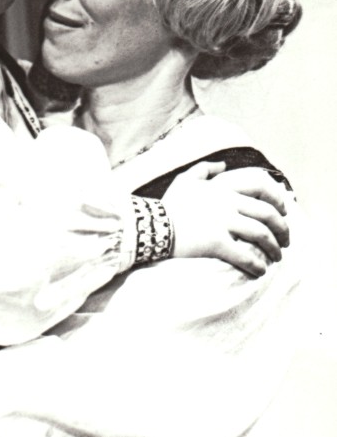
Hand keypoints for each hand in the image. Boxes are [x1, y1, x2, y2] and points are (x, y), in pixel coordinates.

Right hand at [163, 161, 289, 276]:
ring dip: (274, 248)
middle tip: (286, 240)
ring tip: (276, 258)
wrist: (151, 224)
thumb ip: (205, 169)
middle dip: (282, 228)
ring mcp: (223, 222)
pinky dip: (257, 265)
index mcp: (222, 187)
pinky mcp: (216, 243)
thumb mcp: (185, 180)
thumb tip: (223, 165)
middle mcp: (227, 202)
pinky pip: (245, 255)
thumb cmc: (168, 204)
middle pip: (267, 213)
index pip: (261, 186)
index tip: (285, 210)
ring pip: (261, 234)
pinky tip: (260, 271)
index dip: (278, 198)